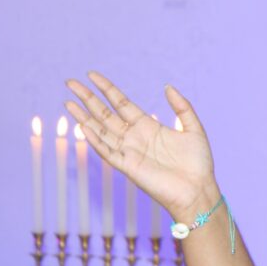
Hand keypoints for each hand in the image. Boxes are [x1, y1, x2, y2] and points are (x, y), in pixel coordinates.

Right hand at [65, 72, 217, 221]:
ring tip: (67, 103)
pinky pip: (108, 152)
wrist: (198, 190)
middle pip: (105, 114)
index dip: (107, 89)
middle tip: (70, 83)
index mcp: (148, 126)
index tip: (92, 75)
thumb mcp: (194, 129)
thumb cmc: (198, 163)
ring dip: (84, 118)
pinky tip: (84, 128)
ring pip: (100, 131)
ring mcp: (129, 152)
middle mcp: (135, 137)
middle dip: (87, 99)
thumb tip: (167, 86)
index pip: (121, 103)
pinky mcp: (128, 167)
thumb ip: (182, 107)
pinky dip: (95, 141)